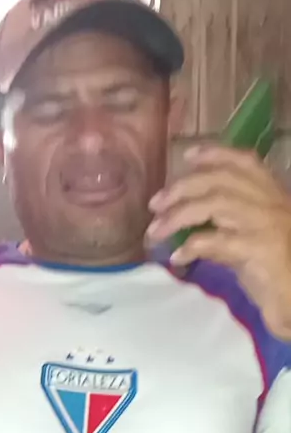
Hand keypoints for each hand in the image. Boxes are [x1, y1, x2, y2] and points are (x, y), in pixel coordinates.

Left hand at [147, 145, 290, 340]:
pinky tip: (177, 257)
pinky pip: (217, 240)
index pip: (246, 163)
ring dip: (179, 215)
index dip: (216, 154)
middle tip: (155, 204)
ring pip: (216, 204)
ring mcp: (267, 226)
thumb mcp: (252, 245)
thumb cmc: (278, 278)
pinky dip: (192, 246)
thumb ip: (227, 229)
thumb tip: (188, 225)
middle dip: (183, 187)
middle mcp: (274, 205)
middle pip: (222, 181)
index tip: (187, 156)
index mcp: (276, 198)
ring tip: (156, 232)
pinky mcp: (260, 250)